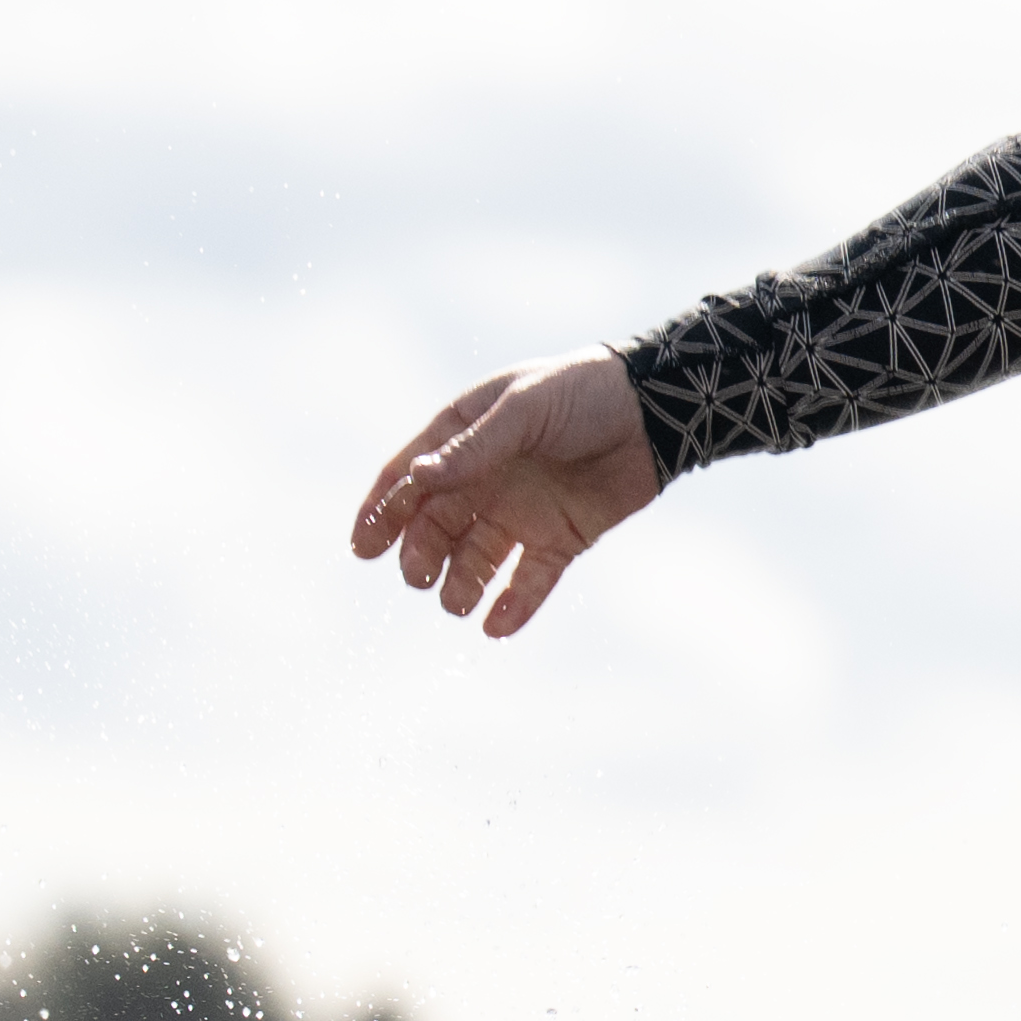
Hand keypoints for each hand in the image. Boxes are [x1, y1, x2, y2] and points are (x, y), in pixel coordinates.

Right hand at [350, 351, 661, 640]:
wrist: (658, 410)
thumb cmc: (584, 391)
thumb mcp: (525, 409)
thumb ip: (476, 447)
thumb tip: (419, 478)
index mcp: (465, 438)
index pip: (409, 479)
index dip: (381, 513)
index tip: (362, 547)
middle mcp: (486, 479)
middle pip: (437, 525)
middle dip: (420, 554)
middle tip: (417, 576)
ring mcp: (522, 511)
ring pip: (477, 558)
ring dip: (461, 583)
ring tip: (455, 604)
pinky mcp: (561, 537)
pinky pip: (530, 578)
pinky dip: (513, 605)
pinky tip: (495, 628)